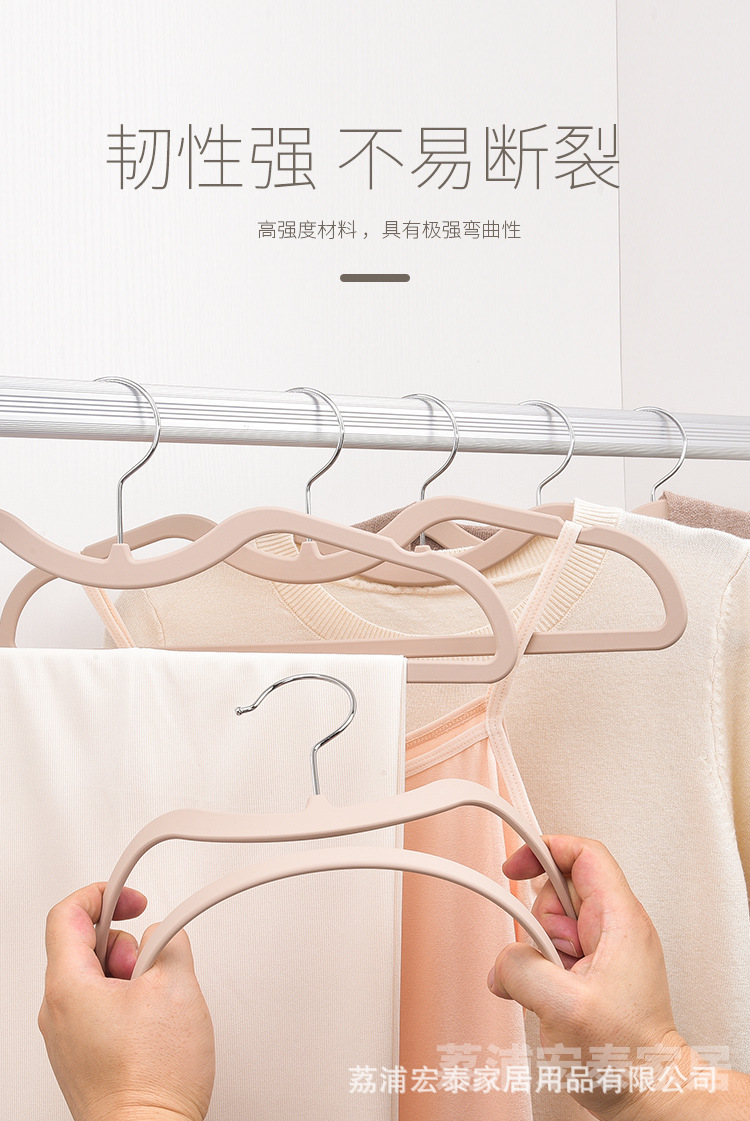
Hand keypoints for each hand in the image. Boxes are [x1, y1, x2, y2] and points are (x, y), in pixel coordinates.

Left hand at [38, 882, 214, 1120]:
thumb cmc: (152, 1079)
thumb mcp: (175, 986)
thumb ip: (169, 940)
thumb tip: (165, 934)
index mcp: (68, 987)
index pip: (66, 914)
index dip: (102, 894)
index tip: (132, 900)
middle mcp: (57, 1013)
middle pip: (83, 947)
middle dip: (125, 943)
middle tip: (153, 964)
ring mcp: (67, 1040)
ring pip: (94, 980)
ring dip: (129, 976)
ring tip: (157, 1002)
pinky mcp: (82, 1059)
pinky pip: (99, 1011)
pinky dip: (126, 1004)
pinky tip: (153, 1025)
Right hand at [488, 836, 699, 1120]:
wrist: (647, 1095)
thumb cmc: (627, 1055)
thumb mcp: (563, 1007)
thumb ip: (521, 968)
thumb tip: (503, 959)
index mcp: (620, 920)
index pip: (583, 854)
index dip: (545, 850)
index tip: (515, 866)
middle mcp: (615, 929)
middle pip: (557, 892)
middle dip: (536, 923)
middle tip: (543, 960)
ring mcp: (604, 952)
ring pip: (549, 926)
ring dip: (536, 955)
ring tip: (550, 990)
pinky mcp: (592, 974)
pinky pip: (551, 955)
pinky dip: (539, 973)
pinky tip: (545, 1000)